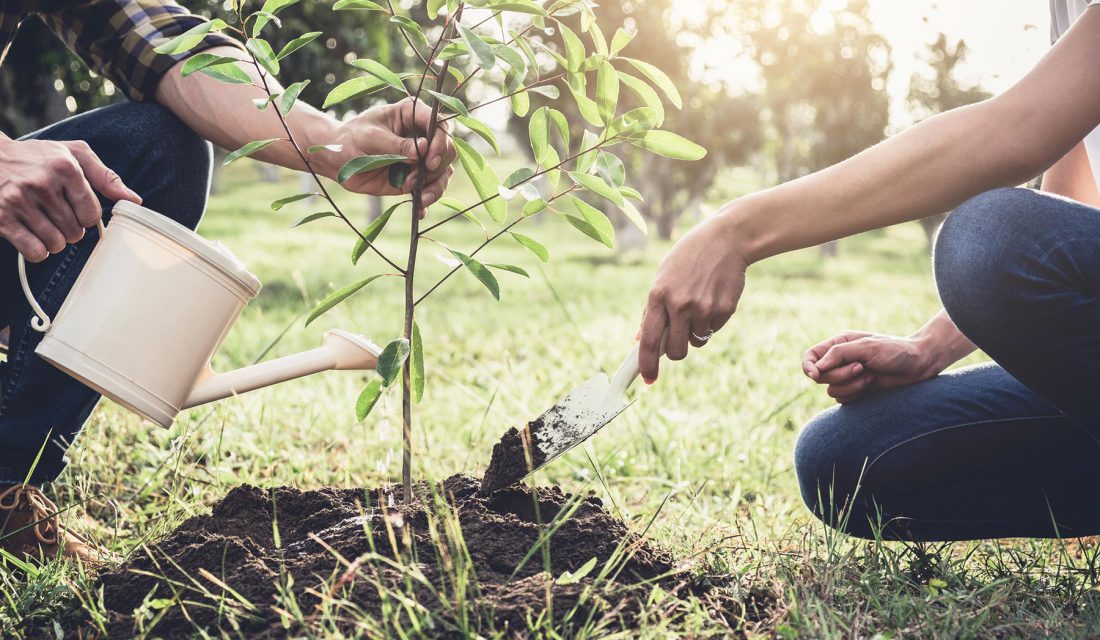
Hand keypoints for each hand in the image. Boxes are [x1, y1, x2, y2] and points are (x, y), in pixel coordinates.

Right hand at [0, 138, 139, 261]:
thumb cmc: (37, 157)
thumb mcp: (73, 154)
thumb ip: (105, 176)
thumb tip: (135, 200)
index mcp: (64, 167)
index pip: (93, 213)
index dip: (87, 216)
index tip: (77, 209)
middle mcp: (42, 183)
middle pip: (76, 232)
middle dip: (71, 229)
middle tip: (58, 215)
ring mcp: (19, 201)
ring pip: (56, 244)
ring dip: (55, 241)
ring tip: (45, 224)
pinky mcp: (2, 217)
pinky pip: (35, 251)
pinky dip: (38, 250)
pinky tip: (33, 235)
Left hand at [324, 97, 455, 213]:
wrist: (337, 160)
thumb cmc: (351, 138)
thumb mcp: (371, 137)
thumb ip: (396, 145)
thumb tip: (422, 149)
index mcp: (411, 115)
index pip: (439, 125)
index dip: (440, 142)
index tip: (429, 160)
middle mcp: (421, 136)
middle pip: (447, 150)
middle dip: (438, 166)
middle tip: (420, 177)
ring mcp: (419, 158)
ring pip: (443, 171)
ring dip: (436, 186)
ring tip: (423, 198)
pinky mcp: (414, 178)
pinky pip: (429, 189)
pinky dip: (427, 201)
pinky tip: (420, 211)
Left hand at [638, 213, 746, 382]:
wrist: (726, 239)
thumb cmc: (688, 258)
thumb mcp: (663, 277)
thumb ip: (652, 309)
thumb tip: (640, 339)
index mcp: (658, 296)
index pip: (649, 340)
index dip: (647, 364)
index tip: (648, 380)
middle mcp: (680, 305)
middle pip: (676, 352)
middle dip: (676, 352)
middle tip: (679, 338)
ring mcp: (704, 308)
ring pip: (697, 341)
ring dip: (695, 332)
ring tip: (699, 304)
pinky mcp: (725, 309)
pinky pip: (714, 329)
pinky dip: (712, 321)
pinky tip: (713, 297)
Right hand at [802, 331, 943, 403]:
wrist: (919, 364)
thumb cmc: (895, 350)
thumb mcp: (866, 347)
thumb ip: (838, 354)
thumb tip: (816, 368)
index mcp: (838, 344)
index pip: (810, 357)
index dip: (808, 367)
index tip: (816, 375)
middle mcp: (840, 360)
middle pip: (820, 376)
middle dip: (840, 376)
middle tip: (861, 368)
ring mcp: (847, 376)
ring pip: (831, 390)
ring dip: (851, 386)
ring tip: (870, 377)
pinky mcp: (856, 390)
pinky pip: (843, 399)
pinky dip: (856, 394)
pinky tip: (872, 385)